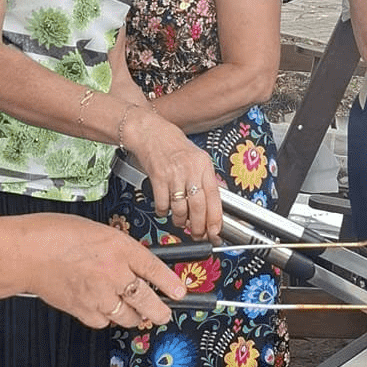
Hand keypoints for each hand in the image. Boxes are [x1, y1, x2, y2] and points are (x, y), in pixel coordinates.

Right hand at [15, 214, 189, 328]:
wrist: (26, 252)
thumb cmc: (56, 236)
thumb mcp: (99, 232)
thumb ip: (121, 251)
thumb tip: (141, 268)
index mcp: (119, 247)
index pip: (155, 269)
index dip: (172, 284)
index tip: (180, 292)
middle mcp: (113, 272)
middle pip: (149, 302)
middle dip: (161, 311)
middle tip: (163, 312)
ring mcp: (99, 294)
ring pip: (129, 317)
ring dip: (134, 316)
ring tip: (133, 310)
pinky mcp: (83, 311)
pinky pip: (105, 323)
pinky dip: (107, 318)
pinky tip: (104, 308)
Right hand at [123, 111, 223, 239]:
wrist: (150, 132)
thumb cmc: (173, 145)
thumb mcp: (197, 158)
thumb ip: (205, 179)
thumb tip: (213, 205)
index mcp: (204, 166)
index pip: (215, 197)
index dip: (215, 219)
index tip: (215, 231)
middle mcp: (191, 169)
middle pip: (199, 207)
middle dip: (199, 227)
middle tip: (198, 235)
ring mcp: (174, 174)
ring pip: (180, 209)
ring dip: (180, 221)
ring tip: (180, 222)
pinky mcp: (158, 177)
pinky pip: (162, 204)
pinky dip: (163, 212)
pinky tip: (164, 209)